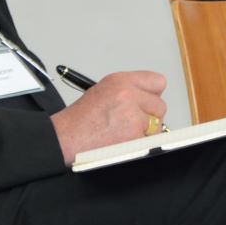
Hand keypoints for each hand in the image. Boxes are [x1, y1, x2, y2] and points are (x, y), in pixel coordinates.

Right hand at [49, 70, 167, 163]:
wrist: (65, 138)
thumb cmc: (80, 120)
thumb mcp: (103, 90)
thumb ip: (129, 90)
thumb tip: (149, 98)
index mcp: (121, 81)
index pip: (157, 82)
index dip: (152, 94)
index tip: (147, 102)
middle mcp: (128, 95)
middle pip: (160, 105)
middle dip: (149, 116)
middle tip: (131, 122)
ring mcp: (133, 116)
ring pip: (157, 125)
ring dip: (145, 131)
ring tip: (124, 133)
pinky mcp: (135, 136)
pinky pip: (150, 140)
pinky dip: (140, 144)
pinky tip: (123, 142)